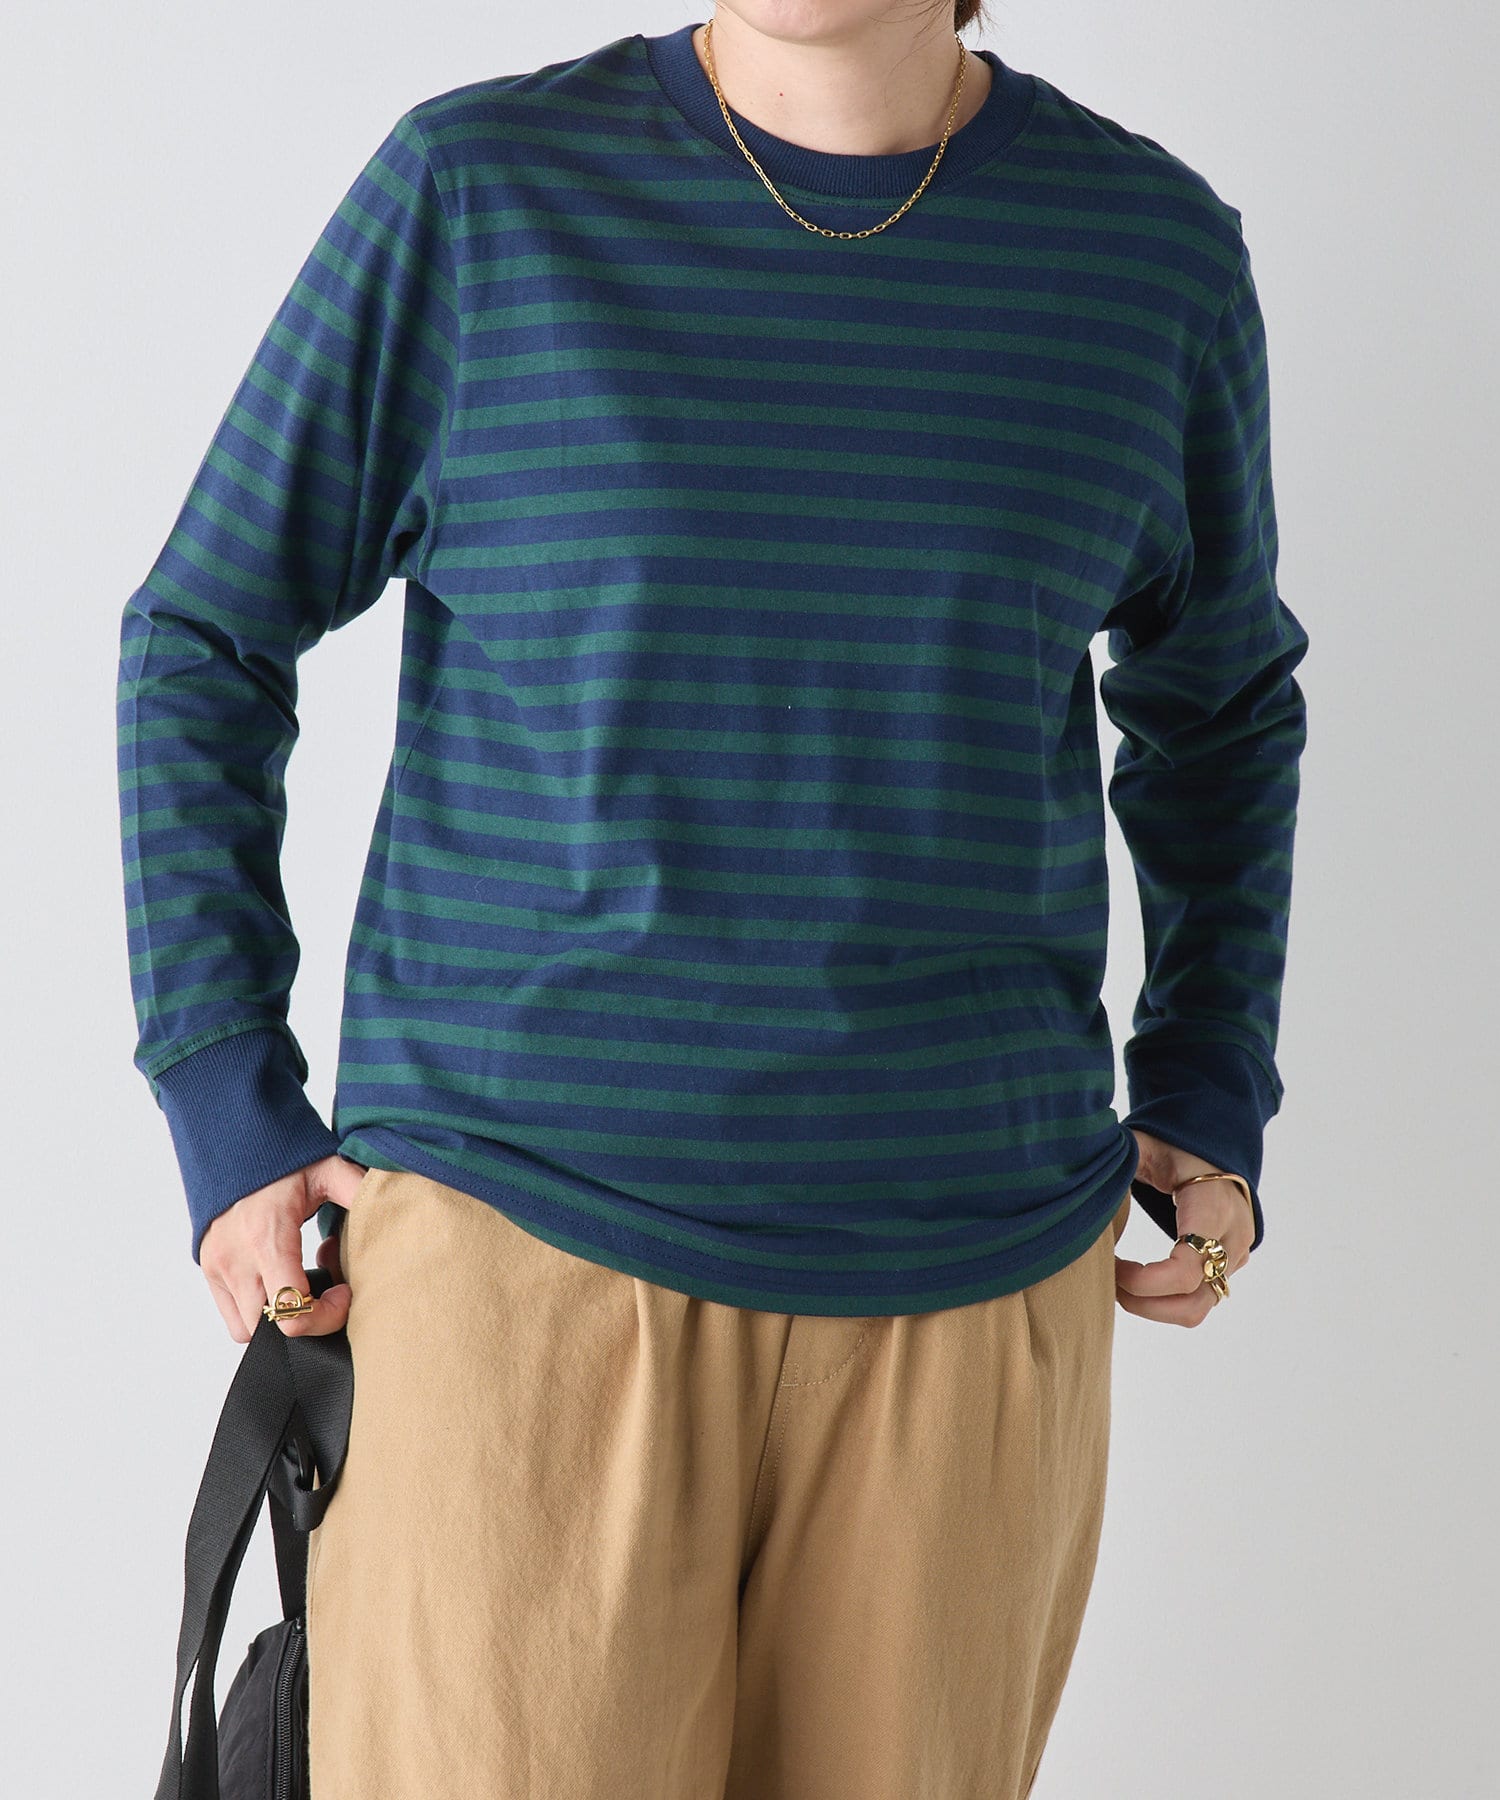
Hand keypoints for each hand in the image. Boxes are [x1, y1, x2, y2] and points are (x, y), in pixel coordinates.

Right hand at [198, 1153, 368, 1343]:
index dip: (326, 1316)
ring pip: (250, 1330)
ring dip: (282, 1318)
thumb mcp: (329, 1168)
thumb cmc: (283, 1159)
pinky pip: (234, 1318)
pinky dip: (259, 1313)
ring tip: (301, 1281)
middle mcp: (236, 1259)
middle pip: (272, 1330)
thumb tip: (395, 1203)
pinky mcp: (210, 1271)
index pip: (291, 1311)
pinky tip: (280, 1281)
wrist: (233, 1142)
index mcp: (266, 1237)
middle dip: (308, 1319)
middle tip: (328, 1288)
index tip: (344, 1291)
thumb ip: (359, 1190)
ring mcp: (218, 1268)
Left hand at [1114, 1129, 1253, 1327]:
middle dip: (1143, 1302)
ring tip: (1118, 1285)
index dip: (1143, 1281)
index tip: (1111, 1265)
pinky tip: (1134, 1282)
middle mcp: (1232, 1239)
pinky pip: (1197, 1300)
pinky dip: (1163, 1302)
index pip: (1185, 1268)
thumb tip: (1081, 1174)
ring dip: (1152, 1308)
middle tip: (1108, 1280)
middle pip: (1193, 1301)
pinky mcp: (1227, 1266)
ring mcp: (1234, 1257)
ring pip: (1197, 1309)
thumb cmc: (1179, 1145)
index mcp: (1213, 1208)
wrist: (1218, 1147)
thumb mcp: (1148, 1144)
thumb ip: (1120, 1157)